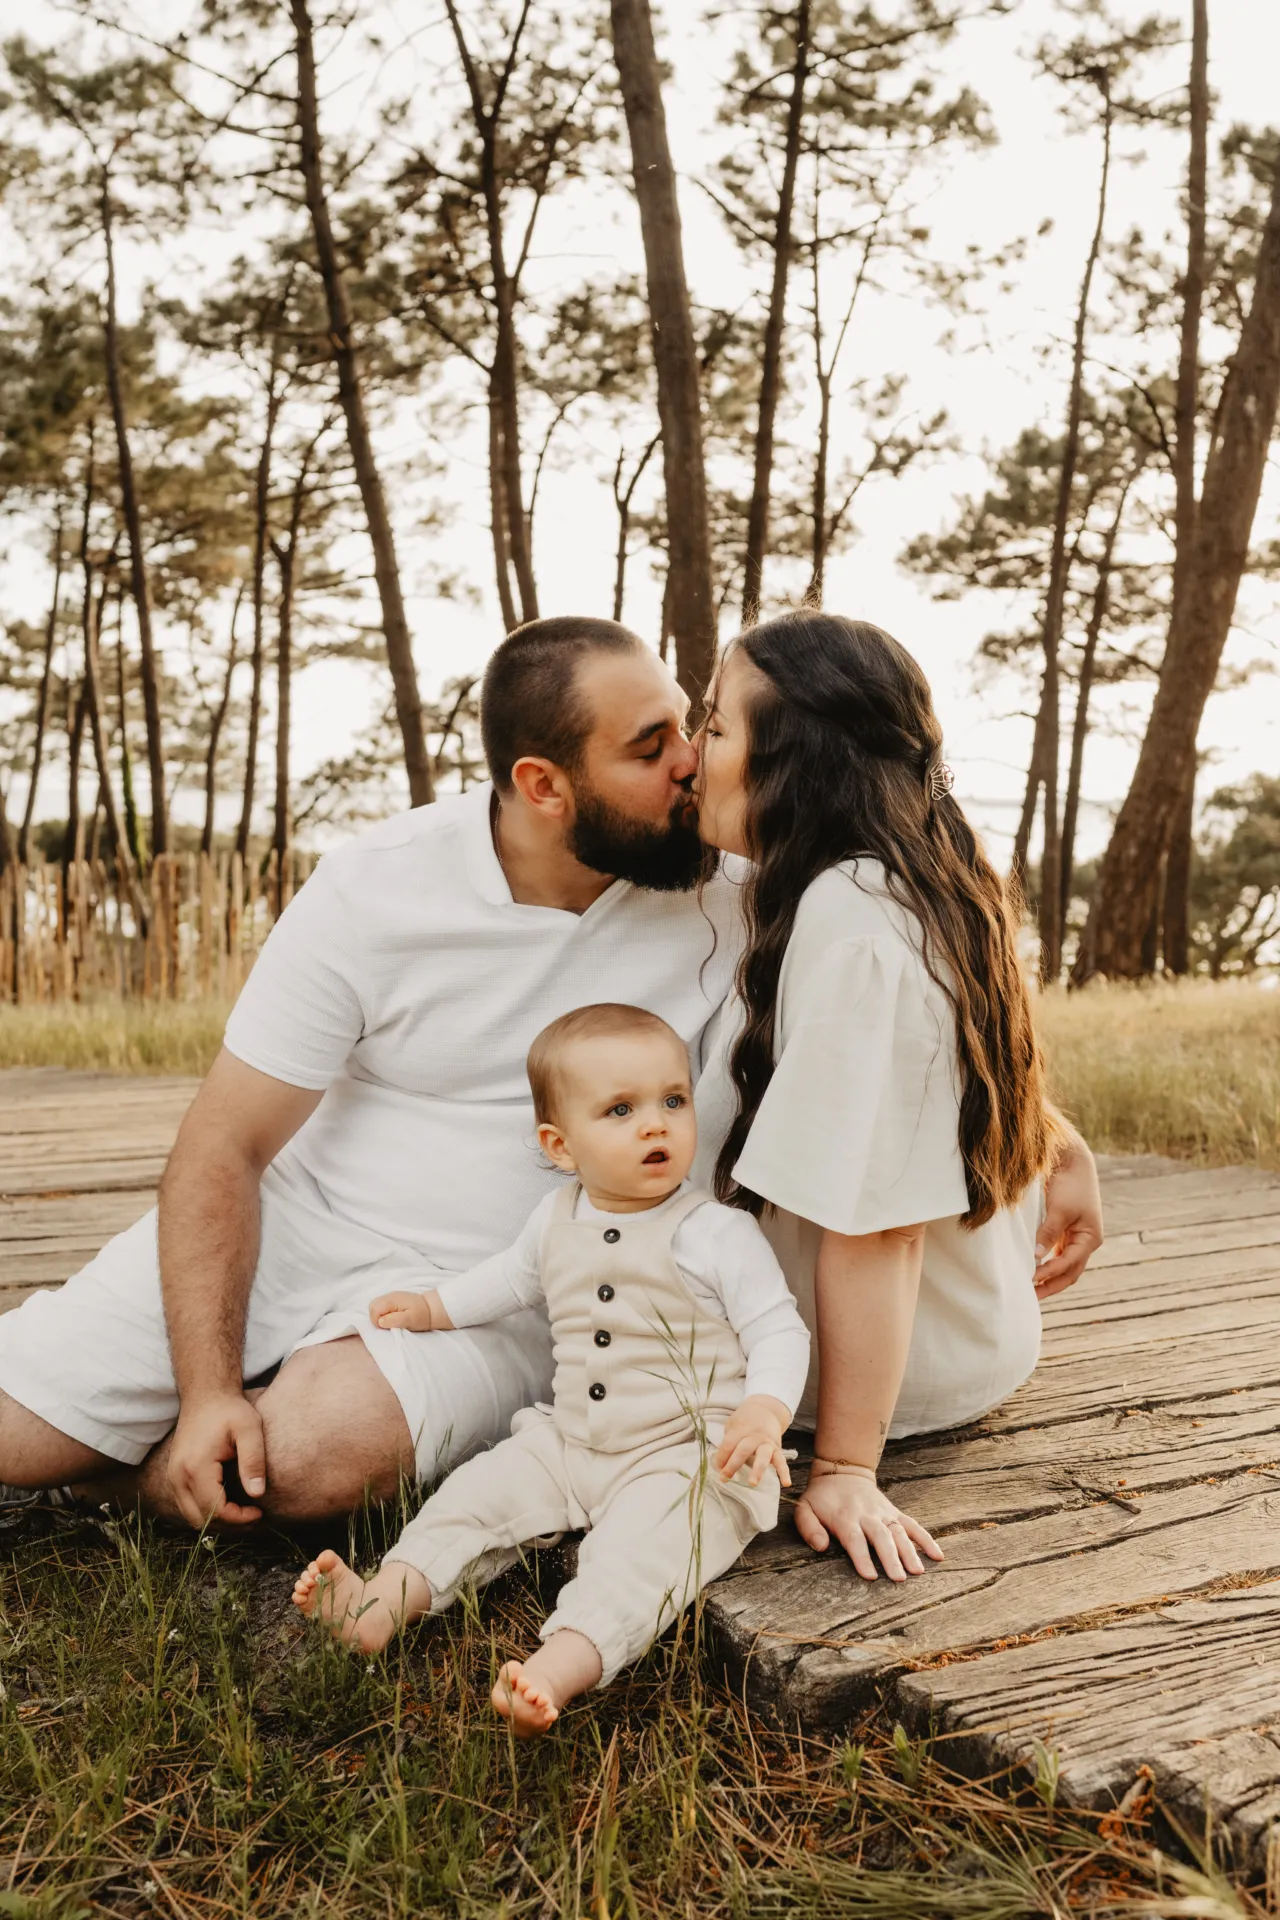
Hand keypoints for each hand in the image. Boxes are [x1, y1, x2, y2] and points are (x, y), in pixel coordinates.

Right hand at [167, 1391, 265, 1527]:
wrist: (204, 1394)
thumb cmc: (229, 1409)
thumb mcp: (249, 1428)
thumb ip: (253, 1459)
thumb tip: (257, 1494)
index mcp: (195, 1467)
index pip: (215, 1511)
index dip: (240, 1518)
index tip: (260, 1511)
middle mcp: (178, 1477)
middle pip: (201, 1520)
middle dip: (230, 1525)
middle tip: (254, 1516)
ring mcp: (173, 1478)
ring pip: (193, 1517)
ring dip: (218, 1520)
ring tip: (244, 1512)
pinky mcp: (175, 1476)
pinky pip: (189, 1506)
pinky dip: (208, 1511)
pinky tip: (230, 1502)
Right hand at [369, 1289, 444, 1331]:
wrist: (431, 1308)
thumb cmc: (421, 1315)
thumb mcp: (410, 1320)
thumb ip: (394, 1320)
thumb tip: (380, 1321)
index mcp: (392, 1300)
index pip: (374, 1310)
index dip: (376, 1321)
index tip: (386, 1327)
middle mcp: (389, 1296)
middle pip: (372, 1306)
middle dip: (375, 1317)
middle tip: (388, 1324)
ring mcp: (390, 1296)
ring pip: (374, 1305)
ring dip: (378, 1315)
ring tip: (390, 1321)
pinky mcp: (392, 1299)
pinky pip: (380, 1305)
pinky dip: (382, 1312)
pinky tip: (391, 1316)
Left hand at [713, 1395, 792, 1488]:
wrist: (765, 1409)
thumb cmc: (745, 1421)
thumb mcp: (733, 1424)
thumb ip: (728, 1441)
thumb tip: (719, 1462)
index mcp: (741, 1429)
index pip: (729, 1444)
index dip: (721, 1457)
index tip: (717, 1467)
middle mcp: (755, 1436)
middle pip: (743, 1450)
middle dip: (733, 1465)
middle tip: (725, 1478)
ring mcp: (767, 1443)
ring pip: (763, 1456)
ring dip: (757, 1470)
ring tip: (752, 1483)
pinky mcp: (777, 1449)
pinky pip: (782, 1461)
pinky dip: (784, 1472)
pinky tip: (786, 1483)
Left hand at [795, 1468, 942, 1581]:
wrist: (842, 1471)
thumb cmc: (821, 1497)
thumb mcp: (805, 1508)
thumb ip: (808, 1527)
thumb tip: (820, 1547)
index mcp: (844, 1516)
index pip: (855, 1538)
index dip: (862, 1557)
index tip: (870, 1575)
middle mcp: (867, 1515)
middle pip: (881, 1537)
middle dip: (891, 1558)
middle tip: (899, 1579)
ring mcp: (883, 1513)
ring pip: (899, 1532)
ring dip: (910, 1552)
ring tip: (918, 1572)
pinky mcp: (894, 1513)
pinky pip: (913, 1525)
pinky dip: (926, 1539)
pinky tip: (937, 1556)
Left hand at [1036, 1133, 1103, 1298]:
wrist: (1072, 1161)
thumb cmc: (1070, 1184)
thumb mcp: (1059, 1209)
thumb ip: (1048, 1233)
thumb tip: (1036, 1257)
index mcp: (1090, 1238)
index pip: (1069, 1264)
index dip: (1050, 1273)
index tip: (1029, 1278)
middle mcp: (1086, 1241)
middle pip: (1070, 1272)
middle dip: (1051, 1285)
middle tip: (1030, 1297)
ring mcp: (1077, 1237)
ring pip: (1064, 1265)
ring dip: (1049, 1278)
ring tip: (1030, 1288)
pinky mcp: (1066, 1231)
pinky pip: (1057, 1254)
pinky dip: (1047, 1264)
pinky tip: (1033, 1269)